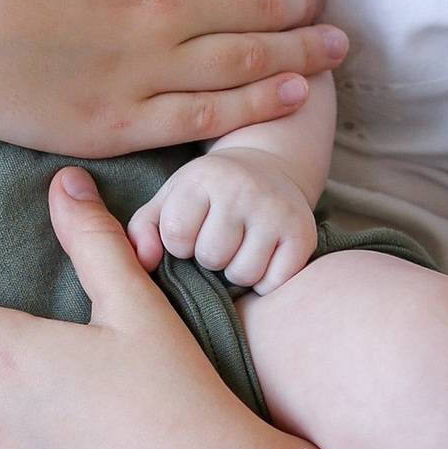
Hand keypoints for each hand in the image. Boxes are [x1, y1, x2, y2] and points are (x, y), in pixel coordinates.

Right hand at [0, 0, 347, 155]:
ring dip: (301, 56)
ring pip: (248, 62)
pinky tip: (292, 97)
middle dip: (301, 8)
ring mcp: (143, 66)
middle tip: (330, 13)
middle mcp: (159, 3)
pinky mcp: (118, 122)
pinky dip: (258, 104)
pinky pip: (206, 116)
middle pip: (256, 5)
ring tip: (333, 55)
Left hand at [129, 152, 319, 293]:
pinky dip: (266, 279)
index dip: (179, 244)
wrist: (269, 167)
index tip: (191, 230)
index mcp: (203, 177)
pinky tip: (263, 257)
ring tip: (239, 249)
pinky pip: (274, 281)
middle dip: (209, 258)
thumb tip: (144, 262)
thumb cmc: (209, 193)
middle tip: (219, 240)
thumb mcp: (171, 198)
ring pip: (243, 274)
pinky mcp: (303, 231)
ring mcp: (276, 210)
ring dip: (237, 271)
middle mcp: (243, 188)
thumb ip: (144, 228)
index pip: (176, 237)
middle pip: (211, 257)